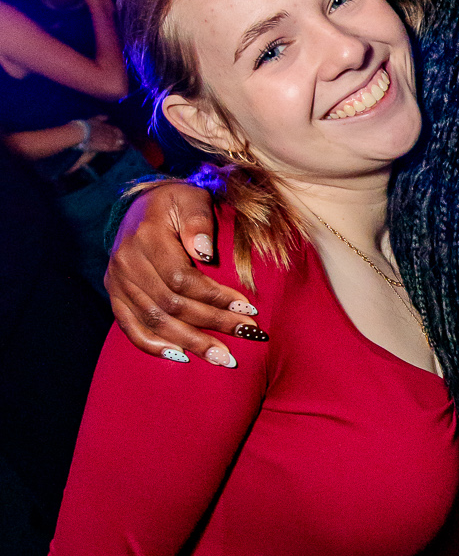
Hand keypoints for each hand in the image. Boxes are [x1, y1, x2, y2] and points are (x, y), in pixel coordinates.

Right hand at [80, 115, 127, 156]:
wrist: (81, 133)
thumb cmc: (85, 125)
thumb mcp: (94, 119)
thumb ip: (101, 118)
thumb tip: (107, 116)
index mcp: (106, 126)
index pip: (116, 129)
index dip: (120, 132)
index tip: (122, 134)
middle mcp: (109, 133)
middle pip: (119, 136)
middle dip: (123, 138)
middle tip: (127, 140)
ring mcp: (108, 140)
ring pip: (119, 142)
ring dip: (124, 143)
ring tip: (127, 145)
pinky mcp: (106, 146)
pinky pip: (115, 148)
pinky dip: (120, 148)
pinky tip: (123, 149)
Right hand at [105, 181, 261, 363]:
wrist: (140, 205)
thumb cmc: (176, 202)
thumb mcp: (191, 198)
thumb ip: (199, 220)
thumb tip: (206, 253)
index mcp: (146, 237)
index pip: (182, 279)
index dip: (215, 297)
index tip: (247, 308)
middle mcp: (126, 262)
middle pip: (171, 304)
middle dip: (212, 323)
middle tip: (246, 334)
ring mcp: (117, 281)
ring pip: (154, 321)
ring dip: (190, 342)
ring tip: (222, 357)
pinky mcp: (114, 294)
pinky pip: (130, 327)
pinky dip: (153, 346)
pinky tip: (180, 357)